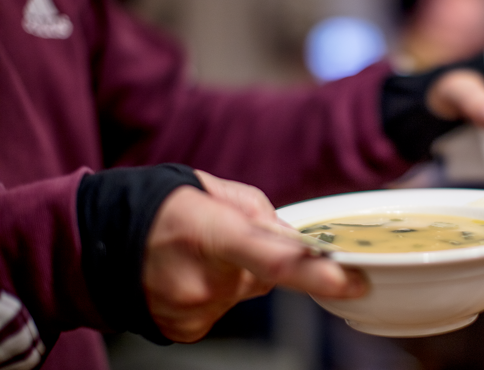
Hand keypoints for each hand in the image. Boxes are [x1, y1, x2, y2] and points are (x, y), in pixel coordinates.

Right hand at [143, 170, 365, 342]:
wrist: (95, 241)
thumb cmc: (159, 206)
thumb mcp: (211, 188)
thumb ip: (259, 212)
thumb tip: (295, 238)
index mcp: (210, 232)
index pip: (275, 259)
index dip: (319, 273)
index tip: (353, 280)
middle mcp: (202, 279)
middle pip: (262, 276)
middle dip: (255, 258)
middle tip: (221, 239)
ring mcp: (192, 310)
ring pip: (242, 293)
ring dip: (232, 275)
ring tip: (195, 256)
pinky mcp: (184, 329)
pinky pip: (221, 309)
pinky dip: (214, 293)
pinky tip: (187, 275)